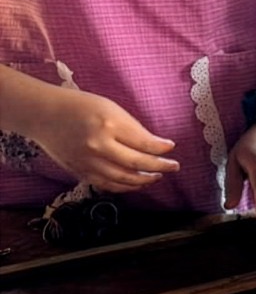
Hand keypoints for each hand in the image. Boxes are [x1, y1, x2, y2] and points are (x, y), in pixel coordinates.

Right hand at [30, 88, 177, 192]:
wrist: (44, 115)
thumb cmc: (80, 106)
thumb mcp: (111, 108)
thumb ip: (131, 127)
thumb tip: (154, 144)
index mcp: (109, 125)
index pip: (143, 142)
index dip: (161, 148)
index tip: (171, 147)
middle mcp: (98, 146)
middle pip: (135, 164)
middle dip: (159, 167)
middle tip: (173, 166)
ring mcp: (87, 162)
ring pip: (122, 179)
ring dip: (143, 180)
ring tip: (157, 177)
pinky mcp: (79, 172)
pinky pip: (106, 184)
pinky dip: (124, 187)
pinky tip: (136, 184)